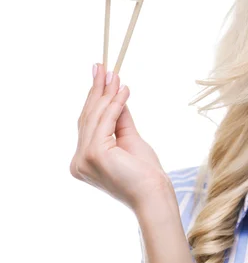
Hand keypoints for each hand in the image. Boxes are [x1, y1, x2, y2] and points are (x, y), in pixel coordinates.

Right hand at [70, 63, 171, 212]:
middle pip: (88, 118)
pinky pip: (106, 122)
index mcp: (83, 161)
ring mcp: (83, 159)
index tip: (100, 76)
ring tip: (114, 75)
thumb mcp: (130, 140)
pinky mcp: (95, 154)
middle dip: (97, 90)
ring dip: (106, 94)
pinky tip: (123, 91)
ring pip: (95, 118)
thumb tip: (116, 95)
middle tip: (102, 67)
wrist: (154, 195)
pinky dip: (115, 105)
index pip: (88, 124)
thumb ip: (120, 120)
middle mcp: (78, 161)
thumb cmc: (145, 174)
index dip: (94, 99)